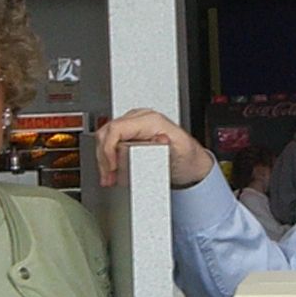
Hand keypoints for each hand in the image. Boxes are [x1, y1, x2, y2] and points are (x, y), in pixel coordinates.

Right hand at [95, 108, 215, 188]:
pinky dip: (107, 158)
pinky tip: (112, 171)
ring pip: (105, 137)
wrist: (191, 163)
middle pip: (107, 132)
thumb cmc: (187, 157)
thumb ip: (164, 148)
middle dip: (104, 157)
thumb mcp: (178, 153)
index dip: (109, 149)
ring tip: (109, 177)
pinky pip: (110, 142)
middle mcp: (140, 119)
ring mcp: (133, 125)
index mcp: (150, 120)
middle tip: (109, 176)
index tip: (112, 167)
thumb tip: (152, 143)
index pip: (117, 128)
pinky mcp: (129, 134)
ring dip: (103, 159)